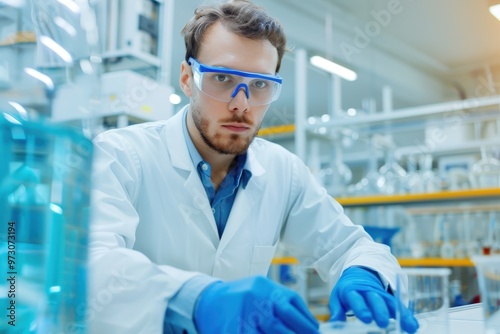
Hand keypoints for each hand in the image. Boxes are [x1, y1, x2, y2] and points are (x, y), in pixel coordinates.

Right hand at [194, 275, 318, 333]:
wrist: (207, 299)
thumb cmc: (242, 296)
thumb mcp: (264, 290)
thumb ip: (285, 303)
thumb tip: (311, 325)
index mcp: (264, 287)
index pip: (292, 305)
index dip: (307, 324)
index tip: (316, 333)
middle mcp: (252, 299)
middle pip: (280, 322)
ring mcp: (240, 315)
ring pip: (268, 332)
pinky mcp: (231, 329)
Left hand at [329, 267, 418, 333]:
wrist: (359, 273)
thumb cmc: (347, 290)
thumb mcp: (337, 297)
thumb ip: (336, 310)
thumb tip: (334, 322)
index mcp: (352, 290)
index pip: (356, 298)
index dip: (361, 308)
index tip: (366, 318)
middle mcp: (368, 291)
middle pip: (375, 300)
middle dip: (380, 310)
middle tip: (383, 322)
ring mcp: (381, 294)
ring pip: (391, 303)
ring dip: (400, 315)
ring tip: (408, 327)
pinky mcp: (390, 299)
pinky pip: (399, 307)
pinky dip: (407, 316)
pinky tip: (413, 326)